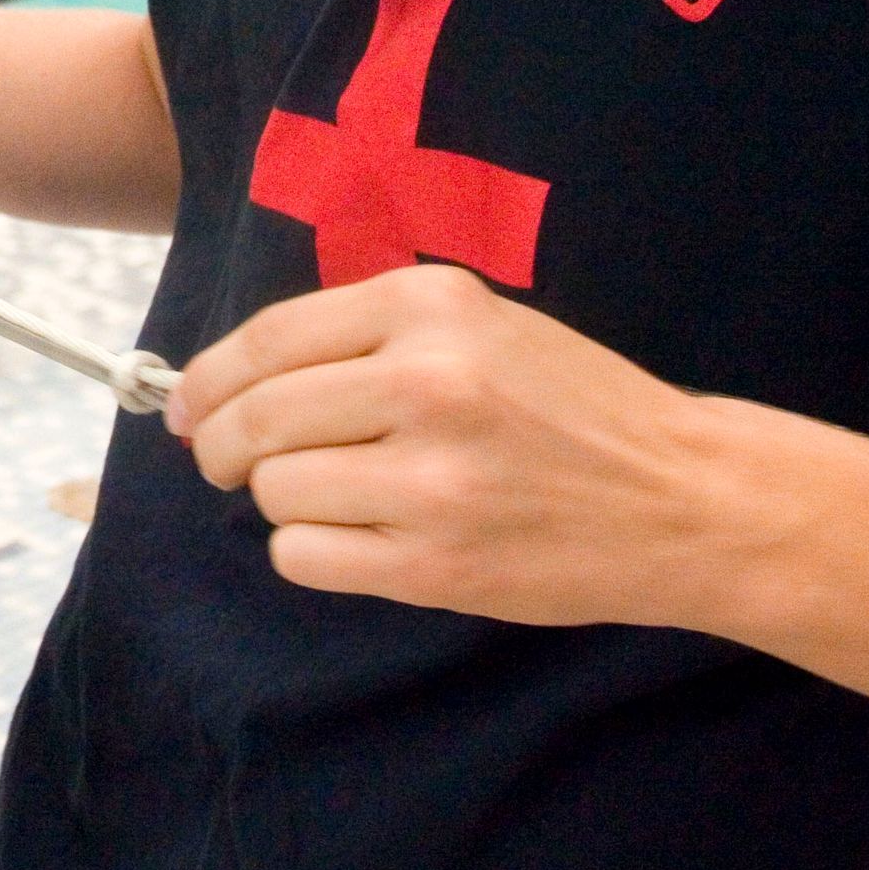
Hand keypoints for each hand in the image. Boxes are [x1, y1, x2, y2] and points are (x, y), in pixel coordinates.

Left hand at [168, 261, 751, 630]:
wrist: (683, 497)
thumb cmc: (573, 407)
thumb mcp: (480, 327)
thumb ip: (363, 339)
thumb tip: (221, 384)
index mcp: (430, 308)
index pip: (267, 340)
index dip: (207, 379)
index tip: (185, 406)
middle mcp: (426, 382)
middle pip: (256, 419)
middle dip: (219, 446)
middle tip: (222, 462)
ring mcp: (431, 477)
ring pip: (277, 491)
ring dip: (284, 500)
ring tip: (341, 497)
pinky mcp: (437, 561)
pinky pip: (305, 556)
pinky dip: (310, 551)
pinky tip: (357, 540)